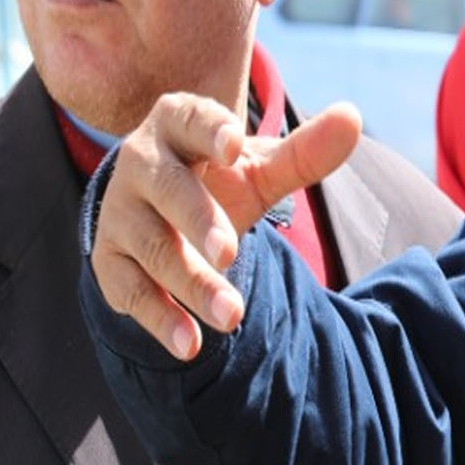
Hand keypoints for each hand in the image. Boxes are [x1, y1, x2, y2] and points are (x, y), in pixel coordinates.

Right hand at [88, 90, 361, 358]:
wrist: (162, 215)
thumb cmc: (217, 180)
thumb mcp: (258, 167)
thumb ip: (303, 151)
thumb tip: (352, 119)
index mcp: (178, 126)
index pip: (190, 120)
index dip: (209, 131)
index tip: (234, 147)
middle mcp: (142, 164)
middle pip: (167, 189)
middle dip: (197, 220)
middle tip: (229, 252)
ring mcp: (122, 215)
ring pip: (154, 247)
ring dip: (191, 283)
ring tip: (232, 315)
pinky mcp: (111, 261)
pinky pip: (132, 290)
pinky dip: (161, 318)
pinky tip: (191, 344)